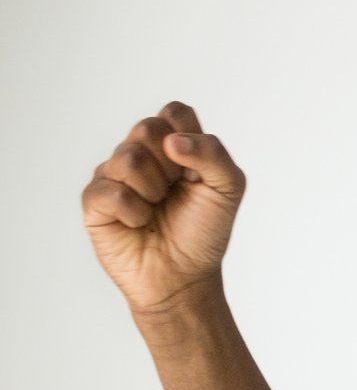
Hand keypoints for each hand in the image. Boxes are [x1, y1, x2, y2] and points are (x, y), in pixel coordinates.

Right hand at [81, 101, 246, 316]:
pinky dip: (135, 212)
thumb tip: (174, 140)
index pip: (174, 112)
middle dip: (171, 166)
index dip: (186, 135)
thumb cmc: (204, 233)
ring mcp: (114, 175)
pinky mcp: (95, 201)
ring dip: (154, 190)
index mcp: (172, 147)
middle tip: (175, 192)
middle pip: (148, 128)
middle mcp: (140, 155)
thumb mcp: (228, 190)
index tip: (194, 170)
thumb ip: (214, 154)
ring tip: (157, 210)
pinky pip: (112, 192)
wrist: (185, 277)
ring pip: (128, 157)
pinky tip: (139, 224)